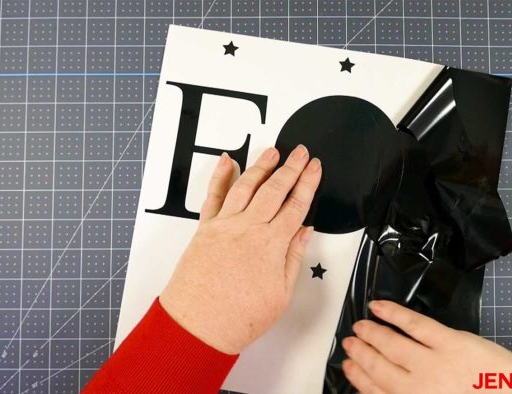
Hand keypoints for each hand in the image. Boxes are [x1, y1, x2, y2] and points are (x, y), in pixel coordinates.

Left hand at [160, 145, 321, 353]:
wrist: (197, 327)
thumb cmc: (237, 317)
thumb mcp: (281, 293)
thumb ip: (293, 258)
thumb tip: (304, 234)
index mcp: (271, 244)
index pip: (296, 205)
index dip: (308, 183)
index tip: (314, 168)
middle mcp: (247, 229)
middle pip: (274, 189)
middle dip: (290, 167)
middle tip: (300, 153)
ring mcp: (224, 226)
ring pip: (245, 185)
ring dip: (261, 166)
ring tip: (272, 153)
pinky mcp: (205, 229)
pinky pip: (213, 195)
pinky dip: (219, 176)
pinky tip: (226, 162)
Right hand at [342, 301, 511, 393]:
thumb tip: (388, 388)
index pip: (375, 391)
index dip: (358, 377)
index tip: (348, 366)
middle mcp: (417, 388)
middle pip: (378, 366)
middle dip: (359, 353)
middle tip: (349, 342)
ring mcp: (432, 363)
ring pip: (390, 343)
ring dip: (370, 333)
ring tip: (360, 326)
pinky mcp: (449, 342)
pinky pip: (413, 324)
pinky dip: (393, 313)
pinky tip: (379, 306)